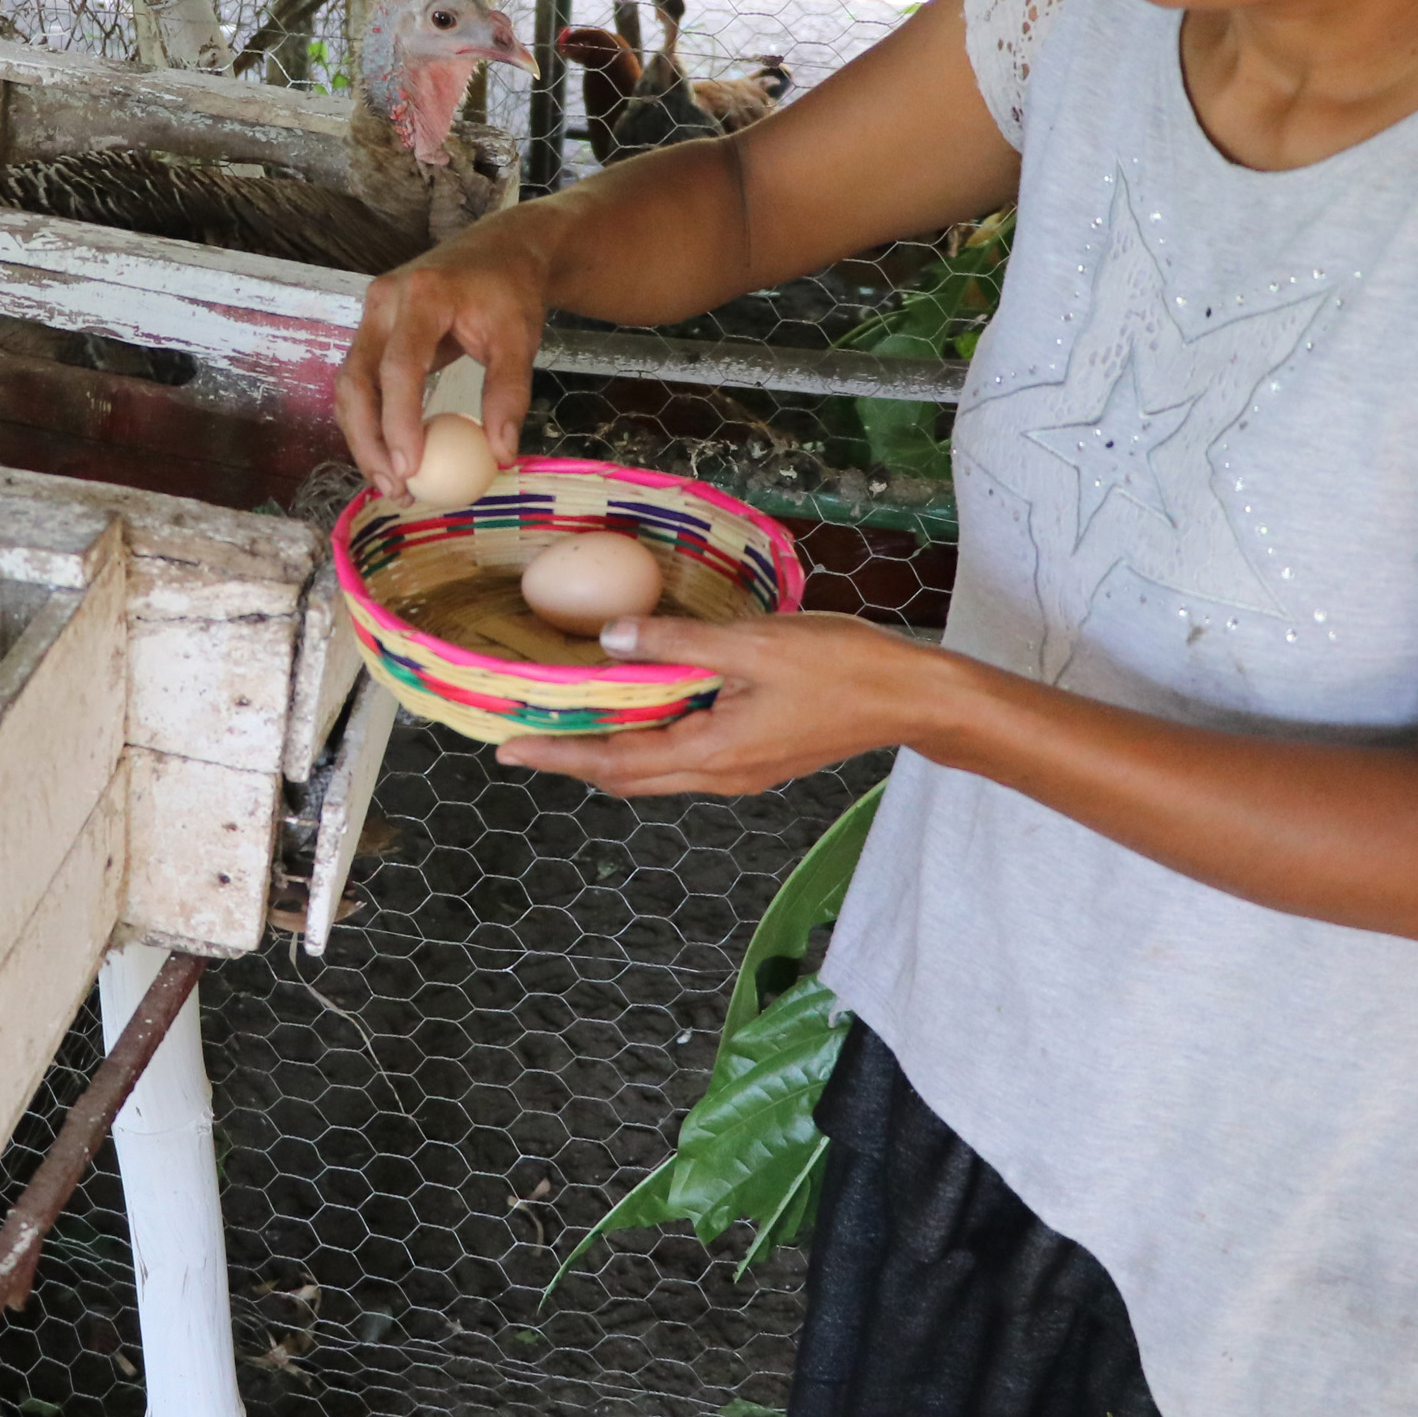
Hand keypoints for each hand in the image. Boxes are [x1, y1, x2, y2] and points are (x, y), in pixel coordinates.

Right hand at [336, 225, 552, 493]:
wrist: (497, 251)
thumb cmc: (510, 293)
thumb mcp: (519, 339)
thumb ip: (509, 393)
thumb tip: (500, 455)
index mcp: (421, 295)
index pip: (397, 366)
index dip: (397, 420)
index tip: (410, 467)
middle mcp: (383, 302)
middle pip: (357, 380)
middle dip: (368, 440)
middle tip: (395, 488)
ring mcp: (371, 316)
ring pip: (350, 386)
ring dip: (363, 438)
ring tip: (391, 485)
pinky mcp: (372, 332)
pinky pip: (360, 383)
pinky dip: (370, 422)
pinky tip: (388, 457)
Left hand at [501, 612, 946, 795]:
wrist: (910, 697)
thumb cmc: (841, 667)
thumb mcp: (754, 644)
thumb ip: (679, 643)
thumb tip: (611, 639)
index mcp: (712, 753)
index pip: (615, 763)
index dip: (558, 755)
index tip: (507, 749)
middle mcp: (720, 774)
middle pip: (628, 777)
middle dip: (573, 760)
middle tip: (523, 740)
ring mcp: (742, 771)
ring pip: (657, 770)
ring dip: (610, 751)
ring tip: (569, 725)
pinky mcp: (759, 758)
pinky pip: (686, 757)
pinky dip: (650, 740)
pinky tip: (642, 709)